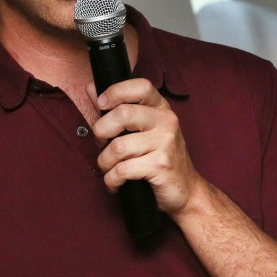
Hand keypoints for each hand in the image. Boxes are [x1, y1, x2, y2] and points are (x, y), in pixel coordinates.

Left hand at [88, 79, 202, 214]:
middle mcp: (166, 121)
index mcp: (161, 109)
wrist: (186, 190)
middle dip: (101, 132)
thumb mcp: (142, 130)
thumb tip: (90, 88)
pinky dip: (112, 179)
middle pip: (123, 114)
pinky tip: (116, 182)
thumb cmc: (159, 158)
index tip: (101, 104)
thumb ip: (115, 109)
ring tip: (108, 169)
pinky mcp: (161, 165)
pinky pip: (122, 169)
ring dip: (104, 162)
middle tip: (101, 144)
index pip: (140, 86)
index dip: (116, 91)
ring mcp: (165, 143)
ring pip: (118, 146)